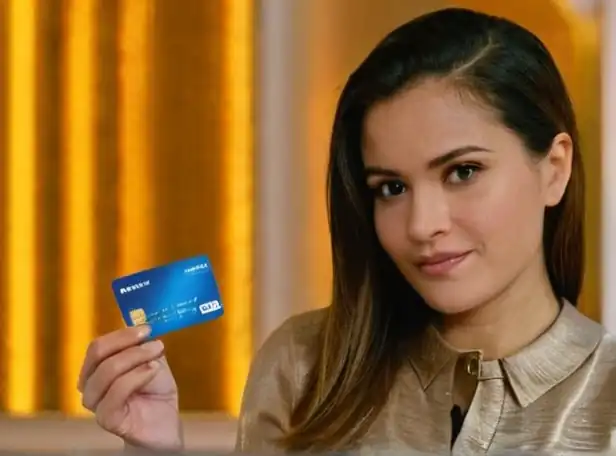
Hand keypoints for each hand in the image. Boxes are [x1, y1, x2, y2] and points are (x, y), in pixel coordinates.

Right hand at [78, 326, 182, 450]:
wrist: (164, 423)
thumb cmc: (154, 391)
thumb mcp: (150, 360)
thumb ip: (143, 344)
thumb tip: (142, 324)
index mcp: (95, 368)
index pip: (98, 346)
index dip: (122, 334)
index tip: (147, 328)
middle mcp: (89, 384)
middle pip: (98, 354)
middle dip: (128, 343)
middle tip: (154, 343)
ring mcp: (95, 403)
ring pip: (108, 370)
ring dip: (135, 358)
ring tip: (156, 358)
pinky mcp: (106, 418)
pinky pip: (116, 391)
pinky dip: (137, 376)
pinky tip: (152, 371)